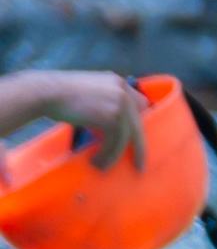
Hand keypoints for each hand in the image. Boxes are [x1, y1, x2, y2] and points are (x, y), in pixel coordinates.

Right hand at [4, 72, 145, 167]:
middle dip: (138, 146)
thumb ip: (104, 103)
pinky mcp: (111, 117)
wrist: (43, 92)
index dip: (138, 122)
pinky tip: (97, 161)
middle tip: (139, 164)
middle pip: (138, 123)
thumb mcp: (89, 94)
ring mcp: (119, 104)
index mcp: (118, 82)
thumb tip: (110, 127)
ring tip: (103, 166)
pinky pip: (115, 142)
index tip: (136, 138)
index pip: (140, 104)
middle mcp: (123, 91)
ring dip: (115, 154)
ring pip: (126, 136)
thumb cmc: (58, 95)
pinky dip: (107, 154)